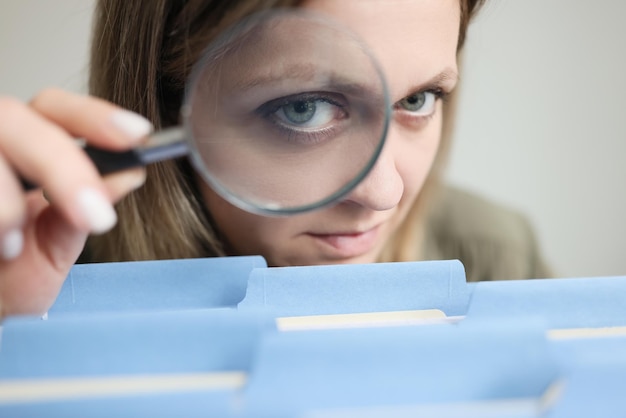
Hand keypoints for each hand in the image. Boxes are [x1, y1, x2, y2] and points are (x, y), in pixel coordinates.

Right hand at [0, 88, 151, 318]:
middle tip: (94, 216)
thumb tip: (131, 173)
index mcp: (24, 148)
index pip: (56, 110)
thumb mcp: (54, 247)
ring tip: (14, 246)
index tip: (138, 135)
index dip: (94, 116)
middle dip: (61, 165)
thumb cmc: (10, 276)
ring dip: (6, 200)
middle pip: (15, 118)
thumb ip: (85, 210)